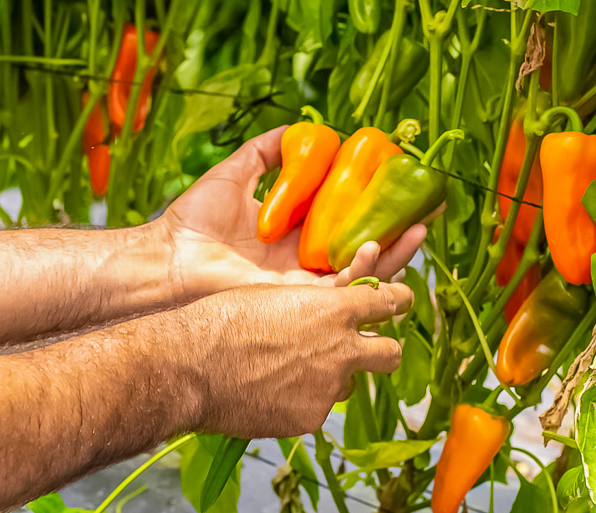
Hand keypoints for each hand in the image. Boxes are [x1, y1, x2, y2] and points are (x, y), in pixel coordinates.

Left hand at [158, 127, 426, 299]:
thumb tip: (293, 128)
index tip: (401, 186)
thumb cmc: (193, 220)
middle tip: (427, 213)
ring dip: (394, 253)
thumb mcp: (234, 174)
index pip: (346, 223)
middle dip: (398, 234)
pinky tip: (381, 245)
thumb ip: (263, 152)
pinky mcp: (297, 301)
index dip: (376, 208)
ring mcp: (303, 286)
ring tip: (421, 229)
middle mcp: (304, 263)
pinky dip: (364, 269)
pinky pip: (341, 289)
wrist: (168, 260)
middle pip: (364, 251)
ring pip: (362, 274)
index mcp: (294, 236)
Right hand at [175, 282, 412, 438]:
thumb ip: (309, 308)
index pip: (388, 302)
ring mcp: (329, 387)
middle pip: (390, 352)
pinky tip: (269, 395)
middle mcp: (342, 349)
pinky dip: (301, 402)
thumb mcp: (273, 297)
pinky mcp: (311, 418)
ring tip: (290, 374)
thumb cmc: (222, 321)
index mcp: (334, 309)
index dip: (397, 301)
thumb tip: (321, 317)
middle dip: (382, 350)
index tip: (398, 302)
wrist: (191, 368)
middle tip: (367, 350)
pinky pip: (317, 409)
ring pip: (348, 385)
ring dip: (331, 379)